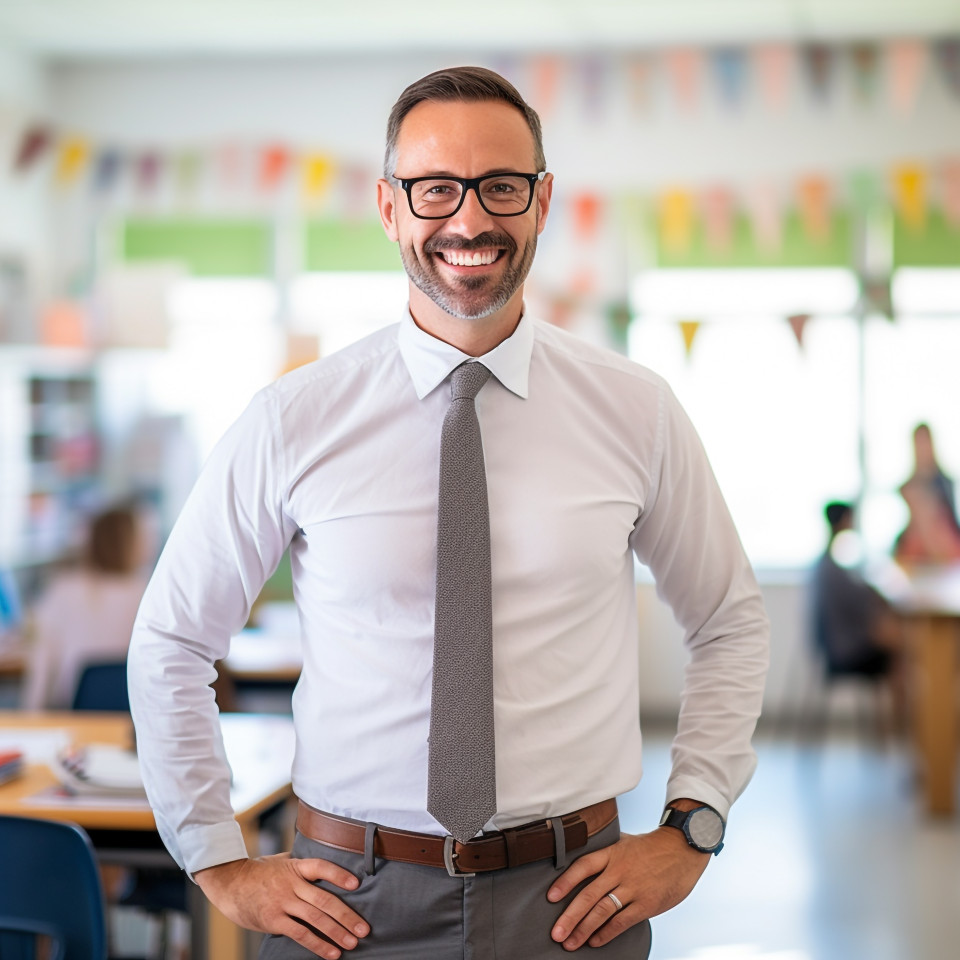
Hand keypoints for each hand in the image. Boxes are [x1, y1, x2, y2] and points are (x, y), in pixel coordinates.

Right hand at [195, 853, 369, 958]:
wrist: (229, 883)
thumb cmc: (258, 871)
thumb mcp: (281, 860)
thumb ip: (301, 863)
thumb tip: (323, 860)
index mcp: (295, 866)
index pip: (321, 867)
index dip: (339, 875)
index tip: (356, 884)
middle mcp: (291, 884)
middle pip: (324, 900)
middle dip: (346, 916)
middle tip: (364, 929)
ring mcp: (282, 903)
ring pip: (315, 919)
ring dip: (336, 932)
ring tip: (352, 943)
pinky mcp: (273, 921)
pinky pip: (300, 934)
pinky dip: (318, 944)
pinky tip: (332, 953)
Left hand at [546, 827, 708, 950]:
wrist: (683, 848)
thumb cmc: (651, 846)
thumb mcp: (624, 841)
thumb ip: (606, 852)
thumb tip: (583, 858)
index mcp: (611, 853)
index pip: (582, 867)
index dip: (565, 882)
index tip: (551, 897)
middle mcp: (619, 870)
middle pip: (588, 895)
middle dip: (569, 916)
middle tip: (556, 933)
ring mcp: (633, 888)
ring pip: (602, 911)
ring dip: (583, 929)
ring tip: (570, 942)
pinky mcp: (647, 903)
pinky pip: (622, 921)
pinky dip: (606, 933)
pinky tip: (595, 941)